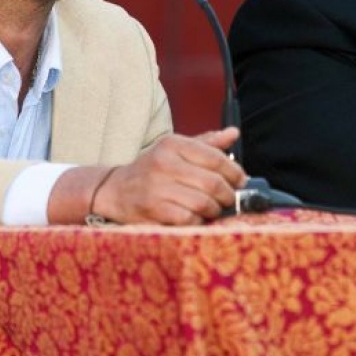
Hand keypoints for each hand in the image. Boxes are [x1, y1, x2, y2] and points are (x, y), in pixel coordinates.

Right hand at [84, 127, 247, 225]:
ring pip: (203, 203)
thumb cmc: (152, 170)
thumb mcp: (175, 150)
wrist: (114, 190)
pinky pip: (188, 219)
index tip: (241, 181)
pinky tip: (195, 218)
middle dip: (228, 195)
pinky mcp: (153, 209)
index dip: (235, 172)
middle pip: (213, 182)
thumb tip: (233, 133)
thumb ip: (206, 143)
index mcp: (173, 144)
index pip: (216, 157)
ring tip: (212, 209)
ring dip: (214, 210)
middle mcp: (164, 162)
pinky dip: (198, 221)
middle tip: (229, 199)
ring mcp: (157, 187)